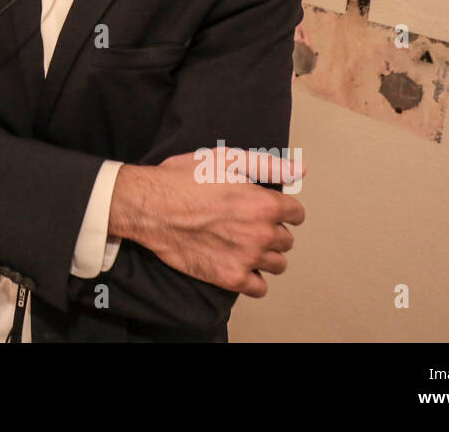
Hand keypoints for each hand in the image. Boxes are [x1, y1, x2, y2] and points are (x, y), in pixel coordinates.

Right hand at [108, 148, 304, 298]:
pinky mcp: (229, 277)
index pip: (296, 214)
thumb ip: (268, 166)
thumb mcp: (226, 160)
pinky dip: (253, 279)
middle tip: (247, 224)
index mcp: (264, 204)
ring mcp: (246, 258)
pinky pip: (259, 288)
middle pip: (287, 240)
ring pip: (277, 264)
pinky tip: (238, 264)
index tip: (263, 208)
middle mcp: (261, 233)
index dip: (280, 208)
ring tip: (243, 244)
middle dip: (272, 231)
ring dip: (265, 255)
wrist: (149, 206)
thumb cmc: (183, 180)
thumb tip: (299, 170)